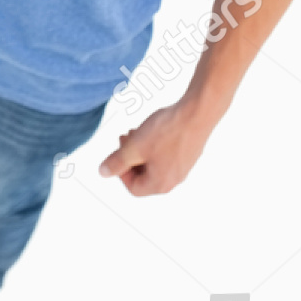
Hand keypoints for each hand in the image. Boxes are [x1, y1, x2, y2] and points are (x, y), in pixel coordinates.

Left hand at [97, 103, 211, 195]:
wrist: (197, 113)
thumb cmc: (167, 131)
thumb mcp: (135, 147)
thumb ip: (117, 162)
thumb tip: (103, 173)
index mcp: (160, 184)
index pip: (133, 188)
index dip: (120, 171)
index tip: (118, 152)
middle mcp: (174, 180)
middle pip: (144, 176)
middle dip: (130, 157)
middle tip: (125, 138)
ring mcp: (183, 167)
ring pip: (154, 163)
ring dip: (141, 149)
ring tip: (137, 131)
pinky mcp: (188, 154)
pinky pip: (165, 155)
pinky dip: (154, 145)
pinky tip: (153, 129)